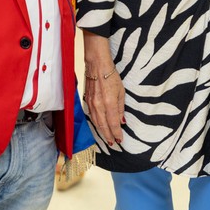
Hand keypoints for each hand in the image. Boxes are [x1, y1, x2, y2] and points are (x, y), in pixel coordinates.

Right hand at [82, 30, 124, 144]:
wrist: (97, 65)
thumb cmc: (111, 76)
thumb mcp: (121, 92)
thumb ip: (121, 108)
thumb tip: (121, 121)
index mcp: (109, 103)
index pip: (113, 123)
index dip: (116, 133)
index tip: (120, 140)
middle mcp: (99, 105)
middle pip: (103, 126)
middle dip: (108, 136)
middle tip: (113, 144)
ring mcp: (91, 104)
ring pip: (96, 122)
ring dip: (102, 132)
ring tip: (107, 138)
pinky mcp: (87, 101)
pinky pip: (92, 116)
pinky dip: (96, 123)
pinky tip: (99, 126)